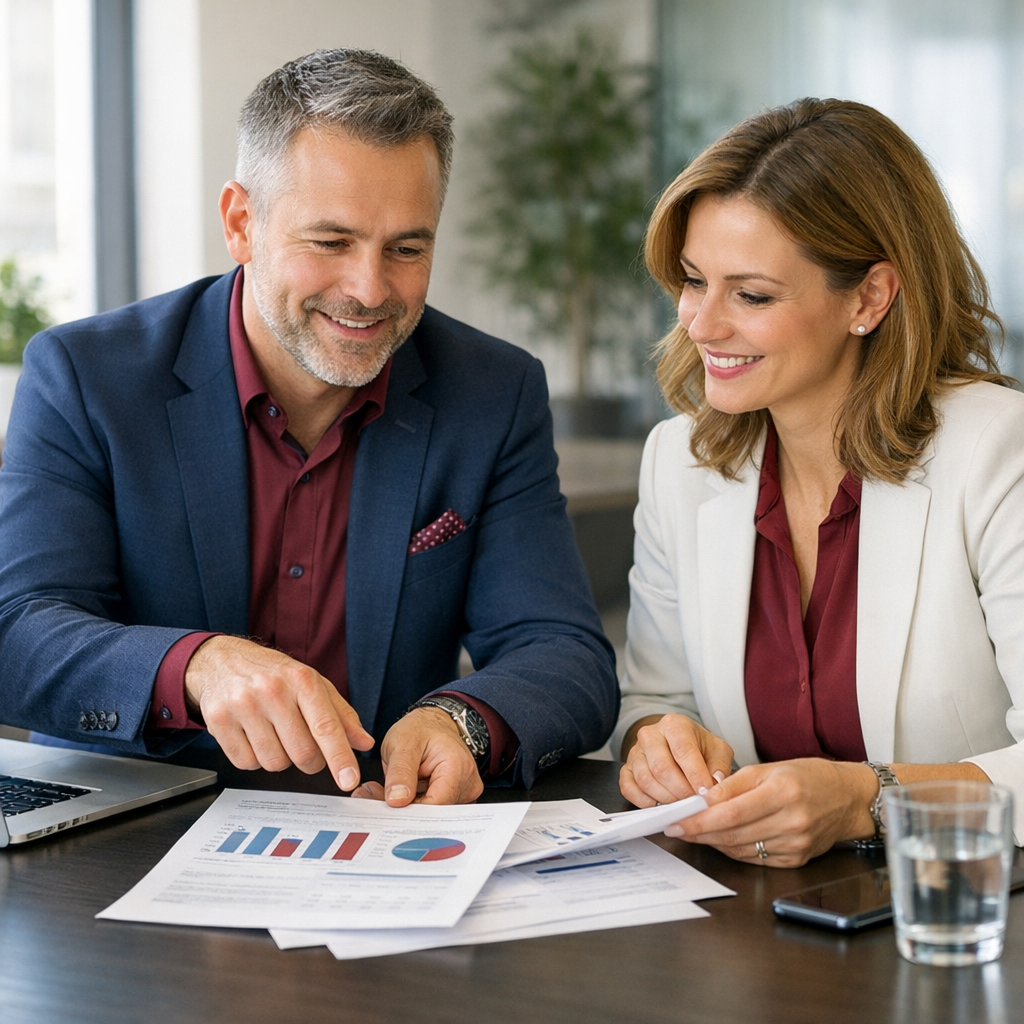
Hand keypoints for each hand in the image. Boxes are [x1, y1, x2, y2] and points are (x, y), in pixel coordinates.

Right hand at [185, 636, 374, 789]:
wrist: (222, 660)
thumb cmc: (274, 674)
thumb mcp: (312, 684)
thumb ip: (341, 715)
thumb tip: (364, 743)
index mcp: (302, 680)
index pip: (325, 726)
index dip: (339, 757)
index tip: (348, 780)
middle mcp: (272, 691)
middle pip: (302, 753)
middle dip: (310, 761)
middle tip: (305, 747)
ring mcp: (243, 705)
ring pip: (274, 763)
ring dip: (281, 759)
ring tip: (275, 735)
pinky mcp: (218, 721)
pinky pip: (246, 763)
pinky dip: (255, 758)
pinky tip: (254, 737)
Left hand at [351, 708, 483, 806]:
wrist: (433, 724)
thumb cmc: (421, 729)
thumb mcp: (403, 742)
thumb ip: (400, 772)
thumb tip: (397, 800)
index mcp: (457, 767)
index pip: (435, 805)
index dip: (409, 811)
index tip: (384, 808)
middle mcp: (467, 783)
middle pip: (435, 814)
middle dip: (404, 811)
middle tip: (375, 797)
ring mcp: (464, 792)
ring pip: (432, 816)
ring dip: (407, 809)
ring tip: (387, 791)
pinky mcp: (457, 798)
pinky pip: (433, 812)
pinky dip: (414, 806)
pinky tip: (401, 794)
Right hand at [619, 713, 733, 806]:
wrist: (676, 745)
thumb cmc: (697, 747)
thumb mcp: (717, 750)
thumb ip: (720, 765)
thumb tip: (716, 783)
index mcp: (674, 724)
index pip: (683, 750)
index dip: (695, 774)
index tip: (705, 793)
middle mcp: (650, 735)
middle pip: (661, 767)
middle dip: (680, 791)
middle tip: (694, 803)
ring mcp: (635, 752)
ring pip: (645, 779)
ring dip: (665, 798)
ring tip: (681, 805)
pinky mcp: (626, 769)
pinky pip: (628, 788)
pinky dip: (644, 801)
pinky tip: (660, 804)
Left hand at [664, 758, 877, 866]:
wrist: (847, 798)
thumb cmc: (809, 777)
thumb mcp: (770, 768)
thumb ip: (734, 784)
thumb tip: (702, 798)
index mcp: (784, 793)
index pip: (731, 813)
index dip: (700, 820)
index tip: (677, 821)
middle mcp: (792, 822)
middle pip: (734, 834)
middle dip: (700, 833)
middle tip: (676, 828)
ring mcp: (796, 845)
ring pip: (742, 849)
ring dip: (714, 842)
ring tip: (694, 832)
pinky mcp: (797, 860)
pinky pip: (756, 859)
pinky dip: (734, 850)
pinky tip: (721, 840)